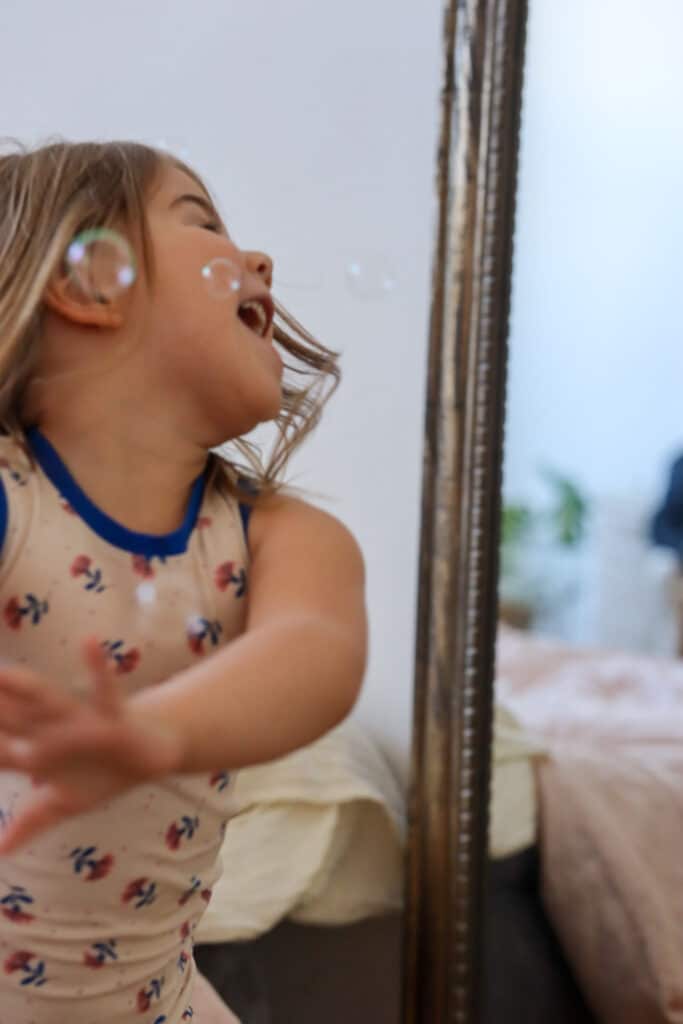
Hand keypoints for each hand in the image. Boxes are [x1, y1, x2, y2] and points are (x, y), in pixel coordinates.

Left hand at [0, 636, 184, 853]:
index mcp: (36, 751)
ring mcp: (79, 719)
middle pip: (9, 719)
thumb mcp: (65, 804)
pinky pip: (106, 689)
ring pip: (46, 700)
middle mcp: (50, 729)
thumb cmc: (102, 771)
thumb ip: (30, 822)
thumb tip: (1, 852)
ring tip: (2, 673)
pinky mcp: (112, 714)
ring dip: (24, 686)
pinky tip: (89, 642)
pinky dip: (99, 668)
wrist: (149, 751)